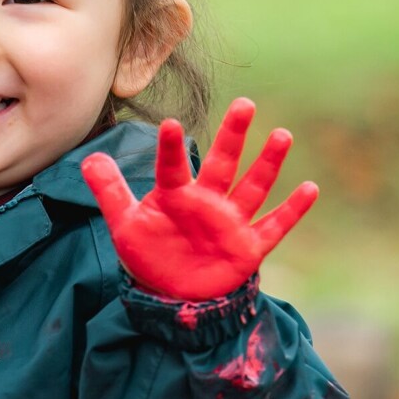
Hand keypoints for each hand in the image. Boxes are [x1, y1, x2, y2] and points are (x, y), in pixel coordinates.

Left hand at [80, 98, 317, 300]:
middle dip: (233, 136)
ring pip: (253, 188)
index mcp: (175, 195)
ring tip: (282, 135)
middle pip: (223, 163)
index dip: (169, 148)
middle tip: (245, 103)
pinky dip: (292, 210)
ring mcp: (230, 222)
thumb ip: (109, 191)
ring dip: (268, 164)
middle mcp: (207, 202)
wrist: (172, 295)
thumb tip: (88, 158)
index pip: (172, 167)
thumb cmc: (150, 254)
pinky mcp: (248, 247)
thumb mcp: (124, 225)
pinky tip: (310, 189)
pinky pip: (274, 226)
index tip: (169, 123)